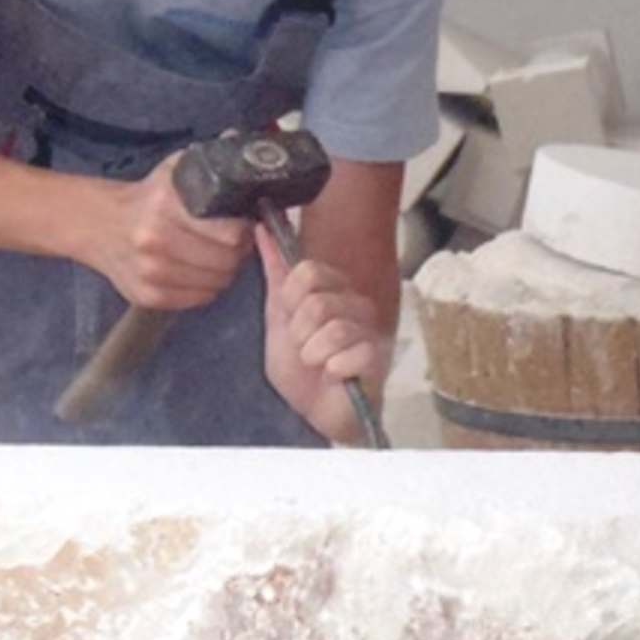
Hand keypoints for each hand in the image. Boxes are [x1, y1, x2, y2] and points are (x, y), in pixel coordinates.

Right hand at [90, 152, 255, 308]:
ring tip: (216, 255)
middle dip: (237, 252)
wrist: (99, 225)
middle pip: (226, 261)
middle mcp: (155, 241)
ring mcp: (150, 273)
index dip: (244, 230)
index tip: (243, 224)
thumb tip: (236, 139)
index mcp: (165, 206)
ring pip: (216, 283)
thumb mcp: (173, 171)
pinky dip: (206, 286)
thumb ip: (207, 158)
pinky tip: (198, 270)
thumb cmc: (147, 197)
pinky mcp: (147, 296)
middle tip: (233, 242)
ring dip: (224, 271)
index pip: (229, 233)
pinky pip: (199, 299)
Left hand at [256, 222, 389, 443]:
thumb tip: (261, 229)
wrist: (313, 410)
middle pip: (318, 299)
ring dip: (313, 352)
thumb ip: (274, 273)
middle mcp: (354, 302)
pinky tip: (335, 375)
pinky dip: (332, 369)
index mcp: (331, 288)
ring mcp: (369, 328)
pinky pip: (350, 352)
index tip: (289, 319)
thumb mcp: (277, 316)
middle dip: (299, 331)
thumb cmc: (298, 366)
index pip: (308, 271)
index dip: (290, 299)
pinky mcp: (378, 356)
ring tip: (317, 363)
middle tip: (303, 347)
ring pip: (333, 327)